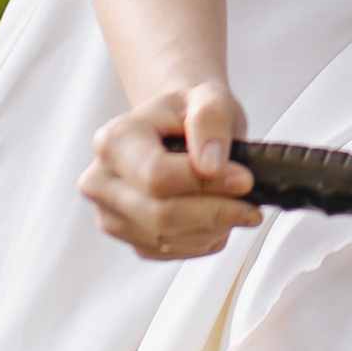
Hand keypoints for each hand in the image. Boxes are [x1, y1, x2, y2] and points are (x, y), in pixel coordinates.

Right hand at [80, 79, 260, 257]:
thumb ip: (211, 120)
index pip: (156, 177)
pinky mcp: (129, 238)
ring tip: (236, 207)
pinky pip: (170, 253)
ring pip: (167, 238)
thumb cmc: (190, 112)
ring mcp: (111, 215)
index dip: (205, 185)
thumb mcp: (210, 97)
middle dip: (215, 212)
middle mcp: (101, 181)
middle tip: (250, 205)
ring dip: (213, 229)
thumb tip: (210, 164)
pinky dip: (203, 240)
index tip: (245, 179)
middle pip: (159, 215)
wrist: (177, 128)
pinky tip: (216, 217)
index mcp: (113, 140)